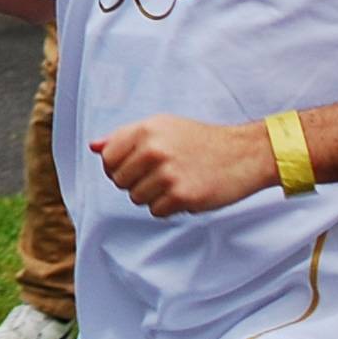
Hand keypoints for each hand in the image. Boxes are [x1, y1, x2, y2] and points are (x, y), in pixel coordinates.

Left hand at [91, 114, 275, 217]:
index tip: (135, 167)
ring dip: (154, 195)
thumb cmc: (200, 141)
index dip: (117, 167)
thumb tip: (94, 146)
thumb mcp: (163, 127)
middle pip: (119, 181)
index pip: (108, 158)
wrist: (243, 154)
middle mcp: (154, 149)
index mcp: (146, 129)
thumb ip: (126, 137)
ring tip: (176, 180)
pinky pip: (156, 211)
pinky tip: (186, 191)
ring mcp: (167, 173)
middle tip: (161, 174)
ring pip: (137, 198)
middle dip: (136, 182)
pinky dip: (169, 207)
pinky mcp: (181, 195)